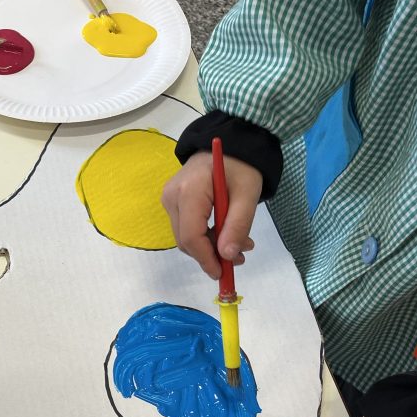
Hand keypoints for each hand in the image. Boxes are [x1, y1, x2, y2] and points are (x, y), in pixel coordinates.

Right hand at [161, 151, 261, 278]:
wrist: (230, 144)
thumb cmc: (241, 166)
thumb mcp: (248, 195)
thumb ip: (238, 225)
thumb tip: (227, 257)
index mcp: (190, 191)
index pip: (191, 235)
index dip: (206, 258)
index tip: (223, 272)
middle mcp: (172, 196)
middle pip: (186, 239)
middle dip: (210, 254)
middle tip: (238, 257)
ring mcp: (169, 199)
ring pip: (185, 236)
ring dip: (209, 246)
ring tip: (238, 244)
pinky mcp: (172, 201)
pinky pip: (186, 227)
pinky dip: (204, 236)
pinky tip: (224, 232)